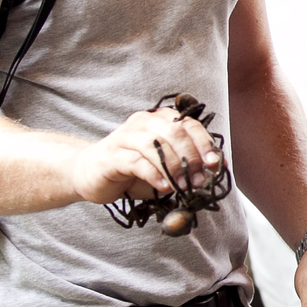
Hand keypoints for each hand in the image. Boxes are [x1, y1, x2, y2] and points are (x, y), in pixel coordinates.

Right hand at [68, 103, 223, 205]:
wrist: (90, 174)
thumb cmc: (133, 169)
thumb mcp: (166, 165)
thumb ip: (187, 162)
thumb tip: (216, 166)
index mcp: (160, 119)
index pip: (189, 124)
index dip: (205, 143)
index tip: (215, 163)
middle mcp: (143, 122)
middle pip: (175, 132)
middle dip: (191, 157)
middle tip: (200, 180)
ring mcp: (125, 137)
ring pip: (156, 145)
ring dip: (175, 167)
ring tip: (185, 186)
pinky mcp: (112, 155)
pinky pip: (136, 162)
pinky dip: (154, 174)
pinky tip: (164, 186)